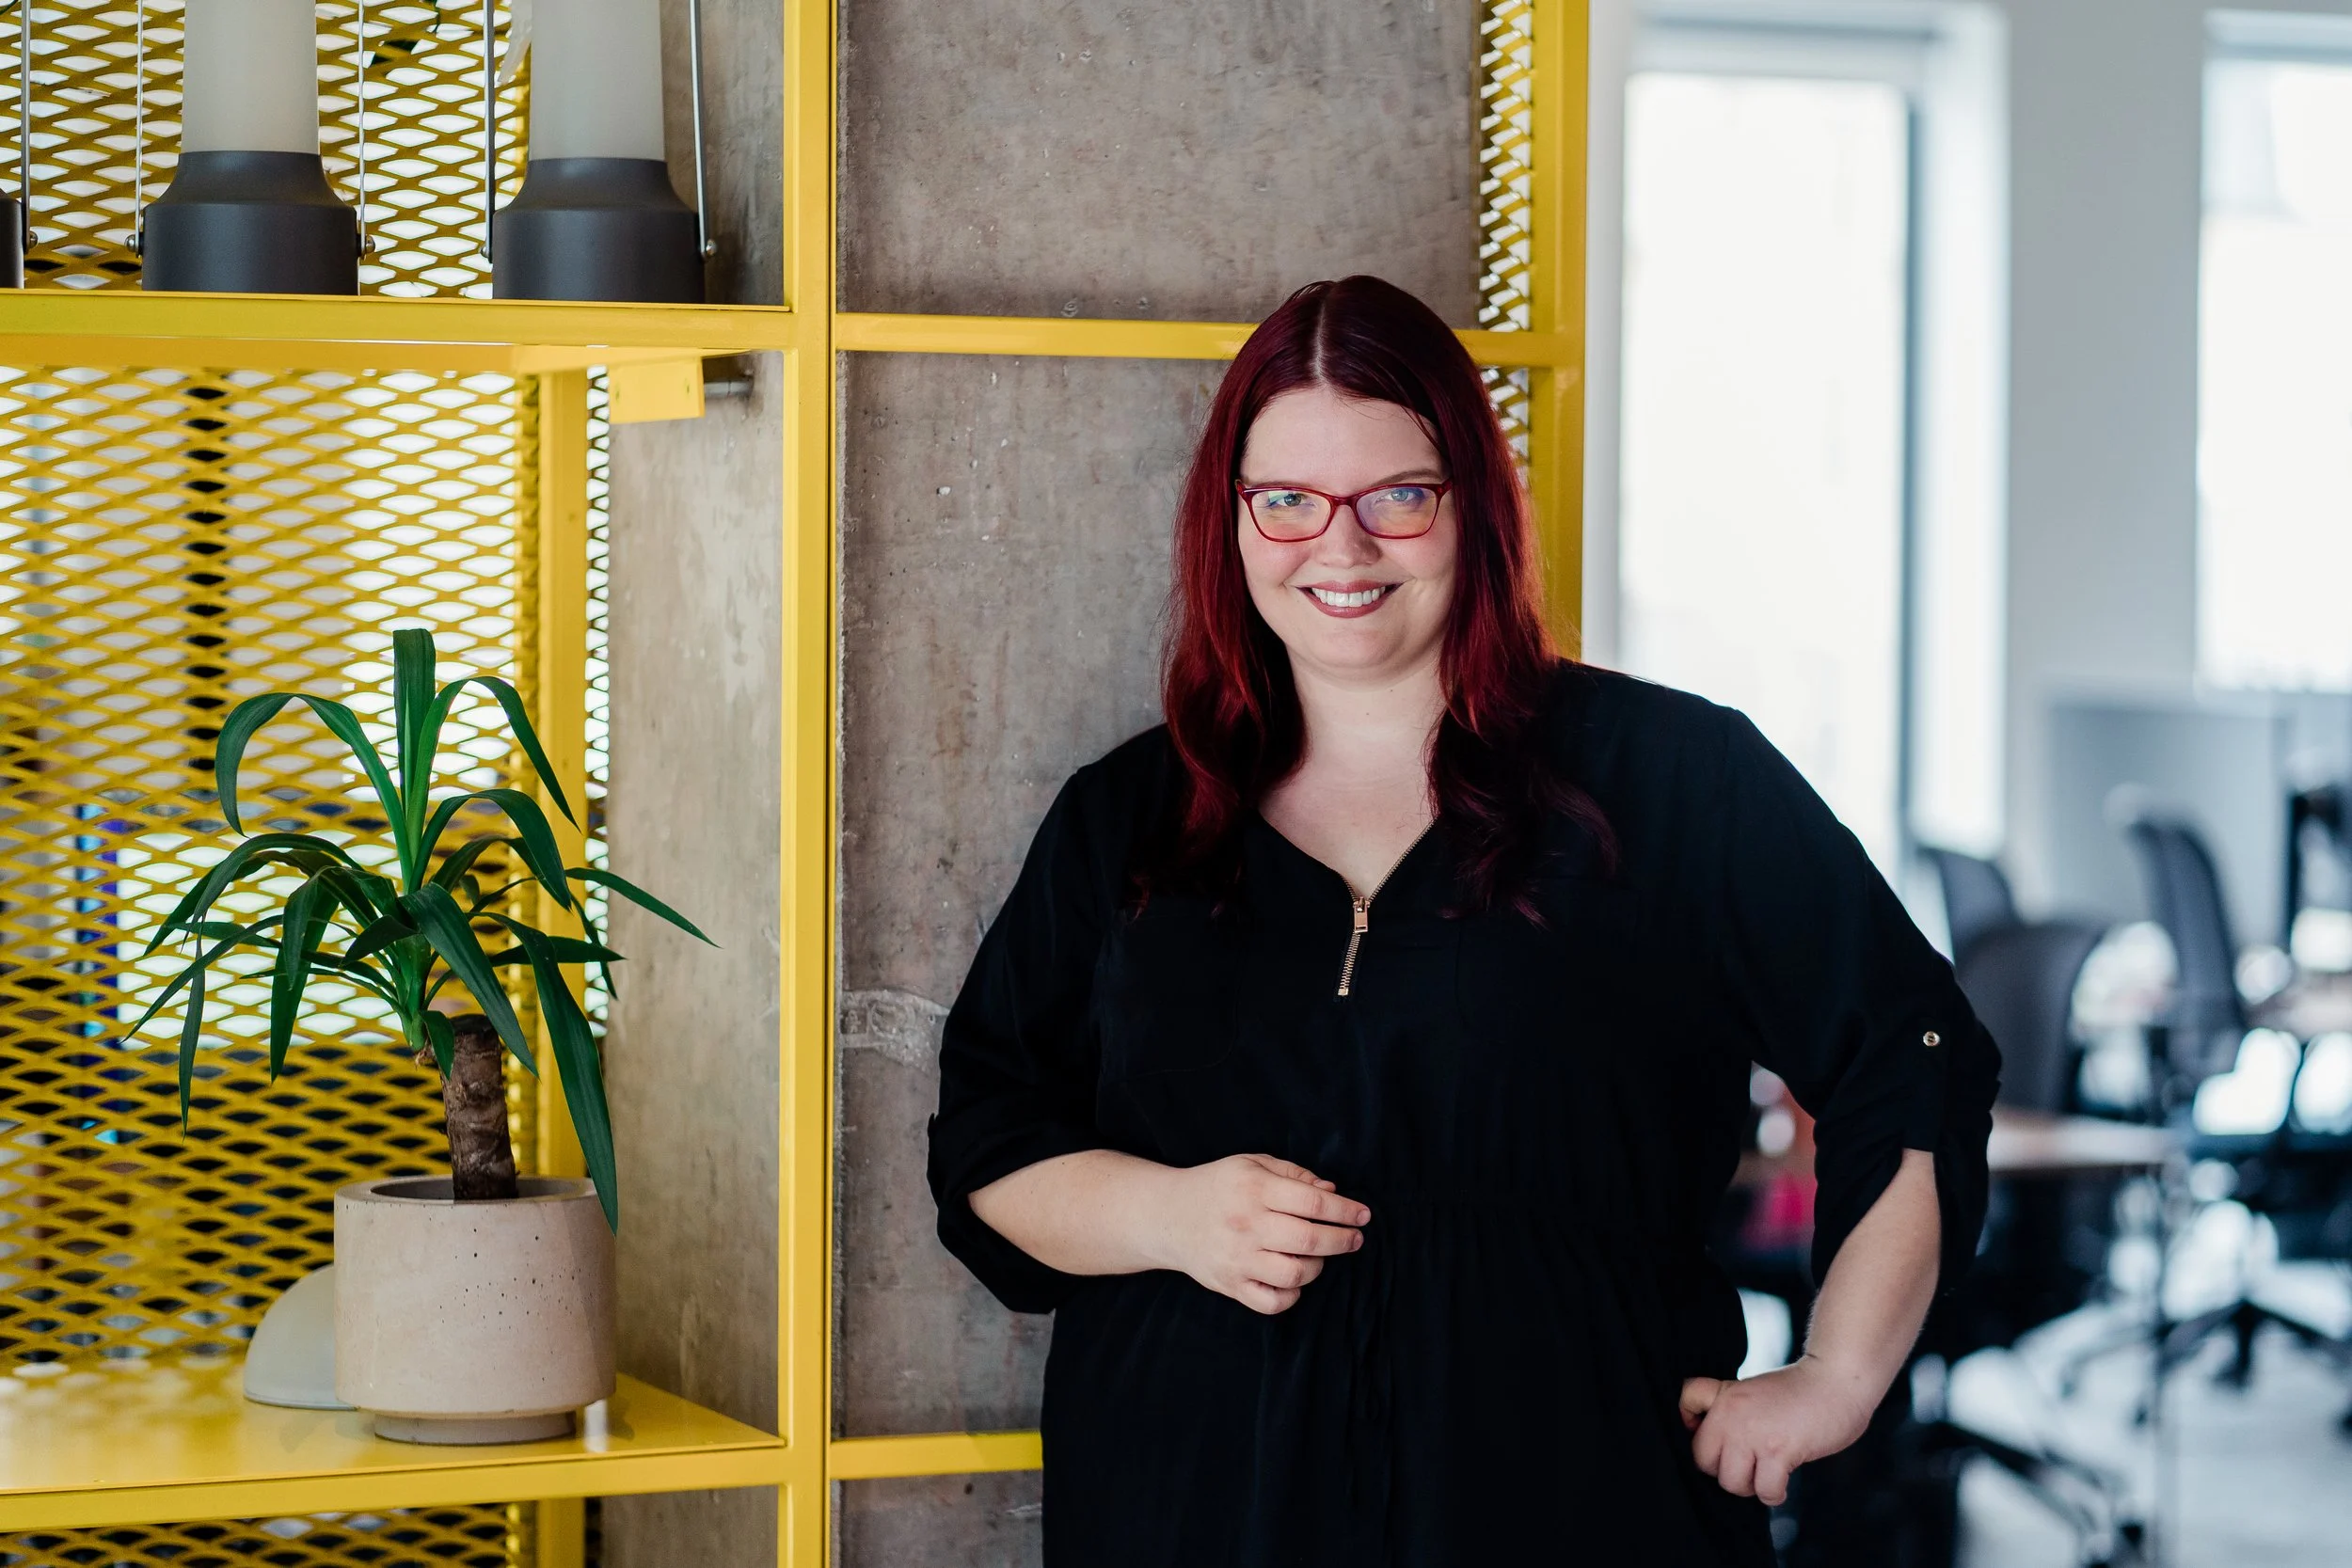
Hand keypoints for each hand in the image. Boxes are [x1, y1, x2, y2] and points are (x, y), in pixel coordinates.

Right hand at [1148, 1154, 1368, 1314]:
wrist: (1168, 1216)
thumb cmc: (1217, 1186)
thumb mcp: (1252, 1165)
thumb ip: (1294, 1174)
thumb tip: (1332, 1193)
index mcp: (1254, 1190)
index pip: (1313, 1204)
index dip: (1345, 1211)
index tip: (1363, 1215)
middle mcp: (1247, 1225)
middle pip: (1309, 1240)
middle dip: (1342, 1240)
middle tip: (1354, 1238)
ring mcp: (1238, 1259)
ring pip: (1295, 1274)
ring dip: (1317, 1267)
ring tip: (1318, 1256)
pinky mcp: (1230, 1285)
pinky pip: (1272, 1302)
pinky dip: (1292, 1295)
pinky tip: (1294, 1280)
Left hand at [1679, 1358, 1874, 1505]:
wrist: (1838, 1380)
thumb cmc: (1800, 1391)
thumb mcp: (1753, 1390)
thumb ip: (1730, 1410)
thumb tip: (1712, 1444)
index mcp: (1725, 1395)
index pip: (1684, 1405)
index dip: (1694, 1428)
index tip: (1718, 1439)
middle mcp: (1732, 1413)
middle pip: (1703, 1460)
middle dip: (1726, 1472)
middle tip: (1749, 1467)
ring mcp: (1753, 1432)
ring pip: (1731, 1482)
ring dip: (1751, 1487)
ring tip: (1767, 1475)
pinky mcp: (1778, 1450)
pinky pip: (1764, 1490)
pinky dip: (1774, 1494)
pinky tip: (1783, 1482)